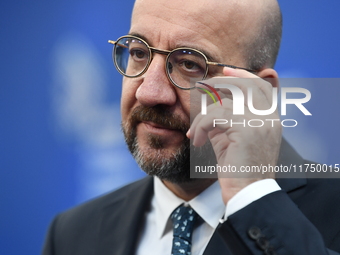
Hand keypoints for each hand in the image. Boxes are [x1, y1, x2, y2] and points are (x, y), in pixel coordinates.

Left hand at [188, 67, 281, 203]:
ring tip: (196, 134)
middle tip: (203, 86)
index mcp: (269, 119)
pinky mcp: (246, 130)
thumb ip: (224, 118)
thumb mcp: (230, 138)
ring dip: (203, 117)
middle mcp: (269, 118)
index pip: (261, 86)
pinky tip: (198, 141)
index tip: (225, 70)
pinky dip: (201, 127)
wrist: (245, 192)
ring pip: (224, 104)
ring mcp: (260, 123)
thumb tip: (209, 103)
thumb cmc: (237, 167)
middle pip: (247, 85)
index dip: (243, 75)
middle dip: (223, 81)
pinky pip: (215, 117)